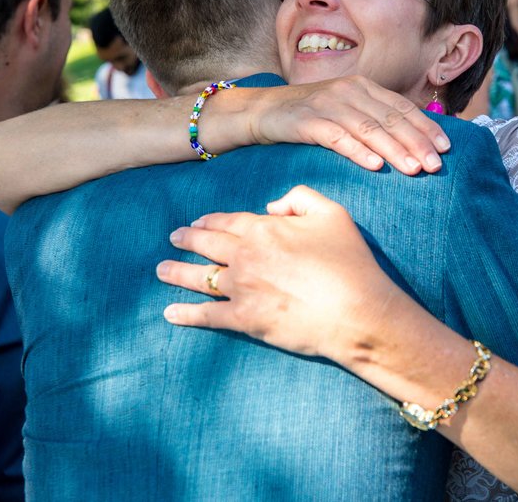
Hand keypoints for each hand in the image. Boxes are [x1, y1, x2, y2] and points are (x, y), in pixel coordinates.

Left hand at [158, 186, 404, 361]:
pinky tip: (169, 313)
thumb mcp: (332, 214)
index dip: (209, 221)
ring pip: (199, 278)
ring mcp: (241, 288)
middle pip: (205, 245)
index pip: (226, 221)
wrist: (356, 311)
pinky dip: (185, 314)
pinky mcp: (244, 320)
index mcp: (263, 228)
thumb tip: (271, 206)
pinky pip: (207, 315)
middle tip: (173, 238)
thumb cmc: (349, 262)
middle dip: (186, 240)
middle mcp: (245, 256)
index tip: (197, 222)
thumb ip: (300, 197)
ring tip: (161, 269)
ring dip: (176, 272)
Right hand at [250, 76, 449, 175]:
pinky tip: (374, 165)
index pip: (402, 107)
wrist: (262, 109)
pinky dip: (358, 151)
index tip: (446, 148)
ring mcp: (328, 105)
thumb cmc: (309, 115)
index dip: (426, 127)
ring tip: (414, 170)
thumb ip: (373, 117)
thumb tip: (410, 138)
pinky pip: (337, 137)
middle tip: (436, 166)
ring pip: (369, 129)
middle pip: (390, 119)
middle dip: (417, 143)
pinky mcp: (308, 121)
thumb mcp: (345, 108)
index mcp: (363, 86)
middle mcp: (349, 91)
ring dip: (394, 150)